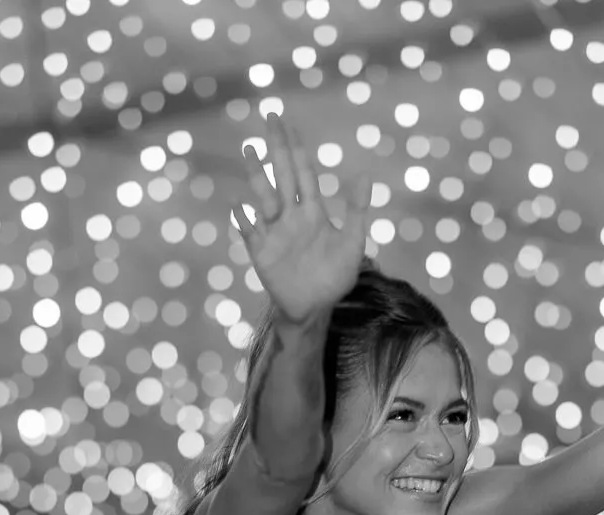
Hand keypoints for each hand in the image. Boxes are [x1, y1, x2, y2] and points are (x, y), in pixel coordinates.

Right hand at [230, 115, 369, 324]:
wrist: (315, 307)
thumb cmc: (334, 276)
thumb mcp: (353, 243)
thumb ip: (357, 211)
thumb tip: (365, 176)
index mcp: (312, 211)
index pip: (302, 172)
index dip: (296, 148)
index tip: (289, 123)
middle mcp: (290, 216)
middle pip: (282, 174)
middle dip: (276, 147)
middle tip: (269, 117)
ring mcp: (274, 232)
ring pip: (263, 196)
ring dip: (256, 174)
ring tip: (249, 149)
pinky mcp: (261, 253)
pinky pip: (249, 233)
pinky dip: (244, 220)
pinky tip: (238, 206)